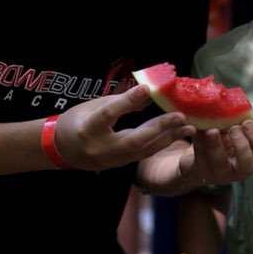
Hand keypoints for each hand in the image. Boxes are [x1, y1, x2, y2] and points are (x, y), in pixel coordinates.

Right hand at [54, 84, 195, 171]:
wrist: (63, 149)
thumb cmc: (79, 119)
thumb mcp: (95, 104)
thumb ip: (121, 101)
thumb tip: (149, 92)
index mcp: (89, 127)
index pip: (110, 113)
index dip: (128, 101)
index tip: (147, 88)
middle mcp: (100, 148)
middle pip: (134, 139)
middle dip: (159, 128)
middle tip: (180, 116)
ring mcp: (111, 161)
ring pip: (143, 151)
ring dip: (168, 138)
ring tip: (189, 128)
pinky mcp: (120, 165)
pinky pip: (143, 155)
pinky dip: (161, 144)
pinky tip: (177, 135)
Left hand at [185, 120, 252, 186]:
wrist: (197, 158)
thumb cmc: (220, 139)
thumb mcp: (230, 130)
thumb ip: (234, 120)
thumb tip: (229, 103)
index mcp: (251, 156)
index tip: (246, 122)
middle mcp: (239, 169)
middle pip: (247, 165)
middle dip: (241, 146)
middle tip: (233, 128)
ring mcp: (221, 174)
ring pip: (220, 164)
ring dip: (216, 145)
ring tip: (211, 130)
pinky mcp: (203, 173)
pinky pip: (202, 158)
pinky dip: (199, 143)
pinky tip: (196, 130)